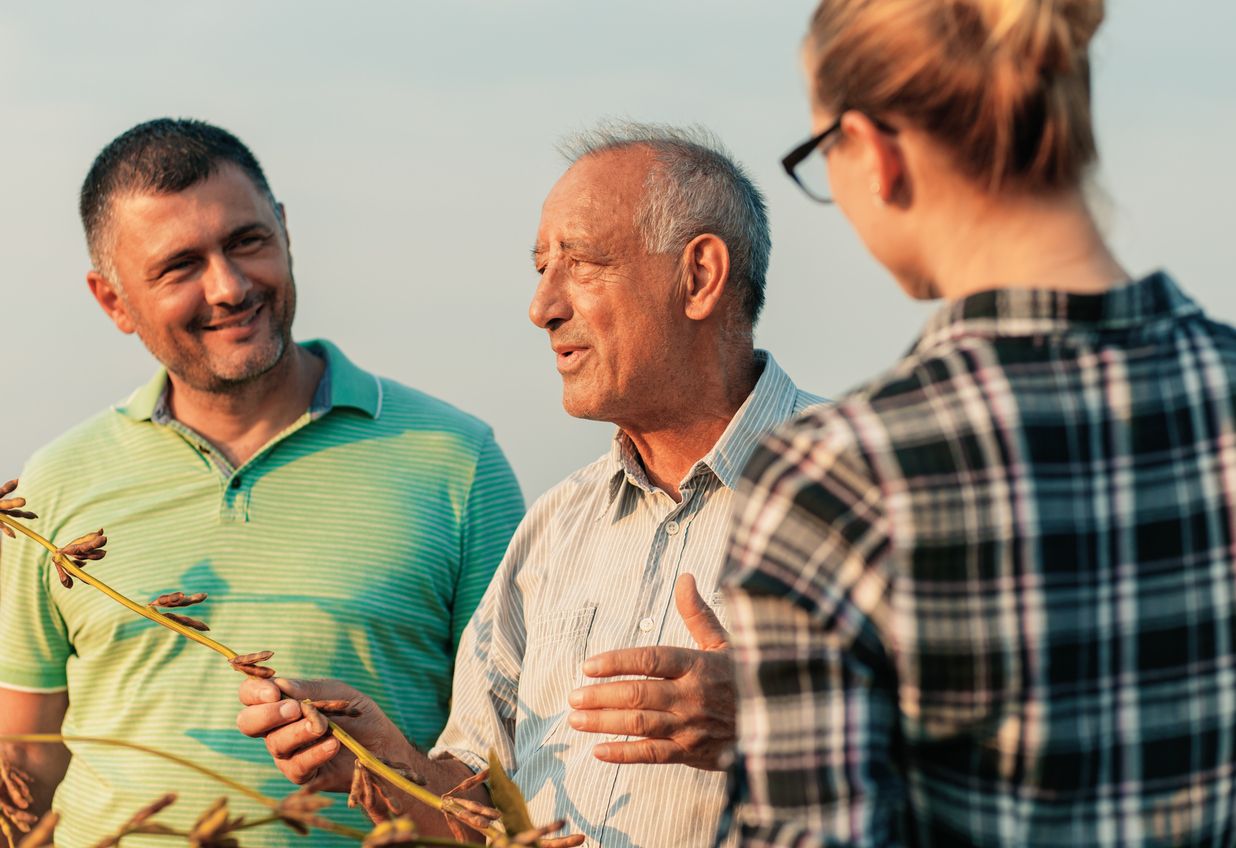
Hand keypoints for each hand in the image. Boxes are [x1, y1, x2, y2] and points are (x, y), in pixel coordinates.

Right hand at [236, 677, 406, 790]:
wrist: (383, 744)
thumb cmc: (357, 713)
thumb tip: (279, 686)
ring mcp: (287, 753)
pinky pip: (297, 766)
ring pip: (275, 744)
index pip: (249, 695)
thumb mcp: (335, 693)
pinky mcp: (302, 775)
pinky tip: (332, 744)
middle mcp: (277, 728)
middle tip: (294, 709)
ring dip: (298, 732)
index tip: (274, 692)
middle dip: (267, 715)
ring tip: (322, 726)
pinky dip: (315, 753)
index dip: (255, 693)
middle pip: (247, 723)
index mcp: (280, 702)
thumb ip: (307, 690)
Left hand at [567, 573, 733, 769]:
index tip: (588, 665)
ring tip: (576, 719)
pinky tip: (599, 751)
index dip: (616, 662)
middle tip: (572, 695)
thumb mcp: (726, 641)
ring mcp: (691, 726)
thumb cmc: (747, 675)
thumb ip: (697, 613)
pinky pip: (653, 755)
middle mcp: (691, 695)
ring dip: (603, 723)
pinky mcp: (693, 752)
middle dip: (600, 696)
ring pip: (640, 724)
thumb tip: (684, 578)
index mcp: (697, 664)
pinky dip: (624, 754)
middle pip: (637, 694)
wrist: (781, 718)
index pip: (650, 660)